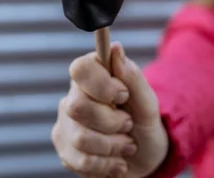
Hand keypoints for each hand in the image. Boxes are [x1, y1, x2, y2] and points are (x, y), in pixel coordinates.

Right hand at [52, 42, 168, 176]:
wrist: (144, 157)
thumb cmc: (144, 122)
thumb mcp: (147, 101)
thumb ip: (132, 76)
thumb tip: (115, 48)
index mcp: (94, 76)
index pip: (80, 68)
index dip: (101, 84)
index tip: (123, 95)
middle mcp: (74, 96)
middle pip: (77, 106)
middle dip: (112, 122)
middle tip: (128, 124)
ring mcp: (66, 125)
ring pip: (80, 137)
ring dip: (113, 146)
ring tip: (127, 145)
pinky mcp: (65, 151)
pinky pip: (80, 161)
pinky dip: (107, 165)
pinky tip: (117, 162)